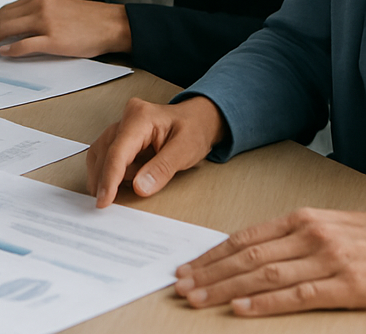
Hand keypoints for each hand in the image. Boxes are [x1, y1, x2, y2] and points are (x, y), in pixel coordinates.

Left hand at [0, 0, 130, 57]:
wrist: (112, 23)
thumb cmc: (86, 20)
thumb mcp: (56, 9)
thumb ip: (34, 15)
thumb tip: (10, 32)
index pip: (4, 11)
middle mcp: (39, 6)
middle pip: (1, 19)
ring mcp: (47, 22)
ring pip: (8, 29)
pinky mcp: (56, 38)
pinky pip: (28, 43)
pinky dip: (13, 48)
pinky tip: (3, 53)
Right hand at [86, 95, 225, 207]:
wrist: (197, 119)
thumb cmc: (193, 130)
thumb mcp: (185, 150)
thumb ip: (162, 169)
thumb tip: (139, 187)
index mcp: (140, 117)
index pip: (118, 152)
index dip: (109, 179)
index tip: (104, 200)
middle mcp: (126, 118)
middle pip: (104, 152)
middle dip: (106, 179)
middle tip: (107, 203)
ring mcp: (120, 125)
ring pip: (101, 153)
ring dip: (106, 176)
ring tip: (116, 192)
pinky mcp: (120, 135)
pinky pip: (105, 154)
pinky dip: (109, 171)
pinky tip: (117, 183)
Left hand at [174, 209, 365, 314]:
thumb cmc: (364, 239)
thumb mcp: (325, 229)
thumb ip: (289, 239)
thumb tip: (244, 255)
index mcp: (299, 219)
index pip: (243, 238)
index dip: (212, 254)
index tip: (186, 267)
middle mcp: (308, 235)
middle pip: (247, 256)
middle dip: (210, 272)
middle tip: (181, 285)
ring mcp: (327, 260)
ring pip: (265, 274)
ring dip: (226, 288)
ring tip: (199, 297)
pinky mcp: (348, 286)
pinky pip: (299, 295)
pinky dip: (266, 302)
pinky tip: (241, 308)